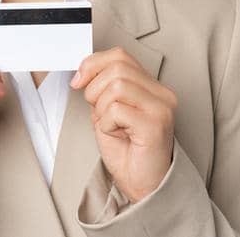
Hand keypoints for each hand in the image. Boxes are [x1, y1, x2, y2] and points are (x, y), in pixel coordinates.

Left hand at [70, 47, 178, 202]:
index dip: (92, 64)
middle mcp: (162, 93)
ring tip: (110, 125)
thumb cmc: (127, 150)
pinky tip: (117, 135)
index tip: (78, 82)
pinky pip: (116, 109)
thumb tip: (83, 70)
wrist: (142, 183)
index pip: (120, 55)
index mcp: (152, 86)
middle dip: (94, 88)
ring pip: (115, 86)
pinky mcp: (155, 124)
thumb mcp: (107, 110)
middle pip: (116, 67)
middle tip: (98, 112)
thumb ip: (102, 87)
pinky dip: (106, 123)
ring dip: (101, 107)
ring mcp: (161, 108)